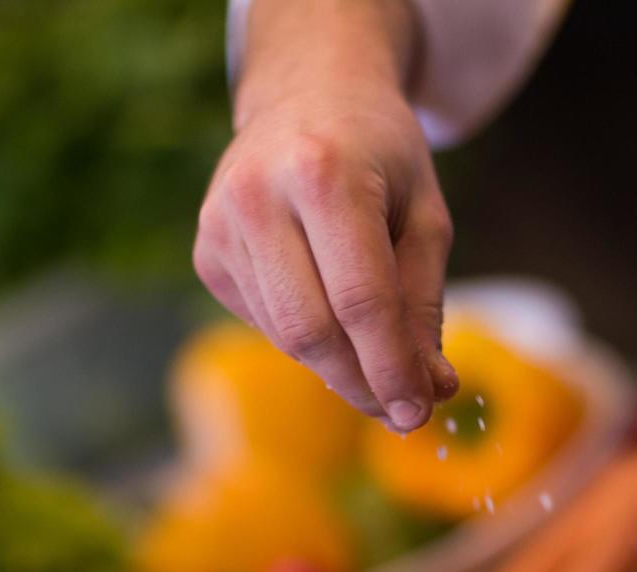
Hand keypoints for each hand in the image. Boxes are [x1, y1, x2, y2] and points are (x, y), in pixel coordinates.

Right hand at [194, 0, 458, 430]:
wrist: (307, 93)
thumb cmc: (380, 154)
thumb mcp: (424, 215)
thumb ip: (423, 304)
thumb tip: (429, 391)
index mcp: (323, 173)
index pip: (361, 301)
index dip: (390, 368)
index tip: (417, 414)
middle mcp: (259, 196)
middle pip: (311, 332)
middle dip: (361, 382)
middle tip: (401, 408)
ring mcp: (221, 225)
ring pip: (285, 337)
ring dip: (338, 365)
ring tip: (377, 355)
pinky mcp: (206, 253)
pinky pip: (264, 323)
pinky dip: (306, 335)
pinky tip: (327, 302)